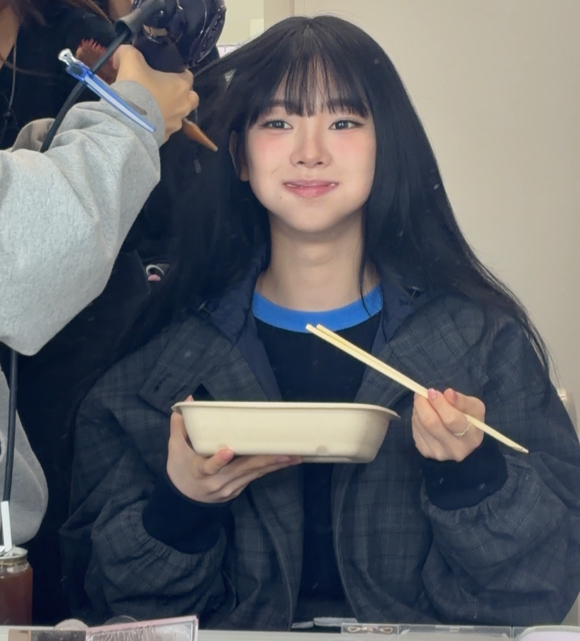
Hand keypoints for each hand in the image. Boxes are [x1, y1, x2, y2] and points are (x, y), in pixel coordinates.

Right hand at [113, 45, 198, 141]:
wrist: (128, 122)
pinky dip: (160, 124)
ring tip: (153, 106)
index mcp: (181, 86)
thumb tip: (124, 52)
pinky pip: (166, 128)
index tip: (165, 72)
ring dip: (170, 110)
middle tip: (164, 91)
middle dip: (181, 95)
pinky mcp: (166, 137)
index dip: (177, 72)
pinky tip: (147, 120)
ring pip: (179, 115)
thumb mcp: (130, 60)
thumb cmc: (136, 88)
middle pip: (190, 99)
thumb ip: (129, 52)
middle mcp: (184, 106)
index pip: (188, 76)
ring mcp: (176, 124)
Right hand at [167, 410, 301, 502]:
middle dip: (266, 461)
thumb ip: (180, 426)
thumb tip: (188, 401)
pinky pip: (256, 477)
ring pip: (255, 474)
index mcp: (200, 471)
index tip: (228, 451)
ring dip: (275, 465)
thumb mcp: (176, 449)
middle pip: (244, 470)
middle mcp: (218, 482)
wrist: (184, 502)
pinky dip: (270, 468)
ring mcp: (230, 487)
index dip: (219, 460)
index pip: (210, 466)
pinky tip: (285, 462)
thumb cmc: (180, 471)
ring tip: (294, 457)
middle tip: (287, 453)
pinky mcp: (238, 489)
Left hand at [412, 388, 484, 460]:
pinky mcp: (426, 452)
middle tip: (422, 394)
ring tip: (425, 403)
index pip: (451, 419)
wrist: (463, 439)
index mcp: (471, 438)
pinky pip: (415, 430)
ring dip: (418, 409)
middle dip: (423, 404)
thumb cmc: (470, 419)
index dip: (439, 403)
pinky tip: (423, 415)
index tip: (432, 392)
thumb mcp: (474, 407)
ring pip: (420, 424)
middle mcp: (455, 450)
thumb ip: (461, 400)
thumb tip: (448, 393)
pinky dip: (416, 418)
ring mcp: (439, 453)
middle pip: (431, 423)